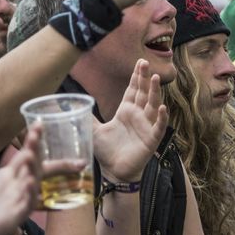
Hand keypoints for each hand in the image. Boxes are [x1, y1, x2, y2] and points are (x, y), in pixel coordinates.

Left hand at [93, 59, 167, 181]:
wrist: (114, 172)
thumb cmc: (106, 151)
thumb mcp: (93, 130)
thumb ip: (85, 116)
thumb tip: (70, 104)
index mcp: (126, 111)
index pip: (133, 90)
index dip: (136, 76)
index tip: (139, 62)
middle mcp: (138, 116)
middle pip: (143, 93)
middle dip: (144, 78)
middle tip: (144, 62)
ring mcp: (146, 127)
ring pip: (153, 106)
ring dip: (154, 92)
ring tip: (155, 78)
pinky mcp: (151, 140)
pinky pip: (159, 127)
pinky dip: (163, 118)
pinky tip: (164, 108)